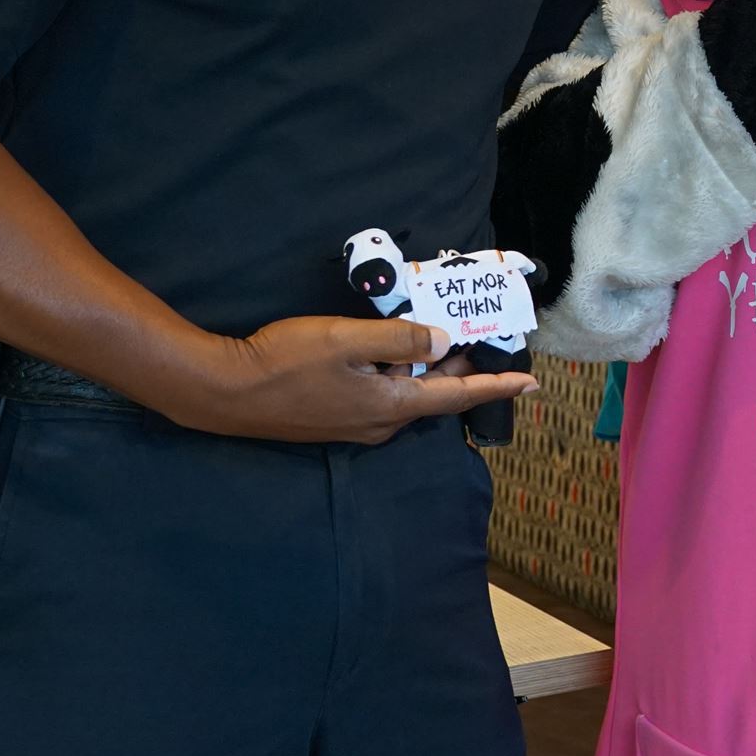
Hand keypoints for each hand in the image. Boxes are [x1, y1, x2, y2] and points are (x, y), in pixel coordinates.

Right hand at [156, 316, 534, 444]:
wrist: (224, 391)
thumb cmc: (284, 361)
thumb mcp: (346, 339)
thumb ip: (398, 339)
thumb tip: (442, 342)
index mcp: (390, 407)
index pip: (457, 396)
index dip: (495, 386)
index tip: (531, 383)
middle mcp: (380, 424)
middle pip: (434, 394)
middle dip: (462, 367)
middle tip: (486, 338)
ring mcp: (356, 425)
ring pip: (407, 393)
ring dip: (427, 367)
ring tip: (443, 331)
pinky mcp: (335, 418)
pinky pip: (382, 394)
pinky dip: (399, 372)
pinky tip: (393, 347)